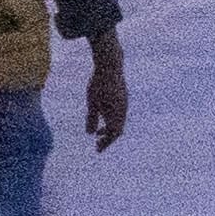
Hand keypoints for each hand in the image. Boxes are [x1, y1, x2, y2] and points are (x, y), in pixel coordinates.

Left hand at [83, 36, 132, 151]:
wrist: (110, 65)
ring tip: (98, 133)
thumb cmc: (99, 84)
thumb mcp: (92, 102)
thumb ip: (92, 118)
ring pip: (119, 121)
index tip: (97, 150)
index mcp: (117, 114)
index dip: (106, 143)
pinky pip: (119, 114)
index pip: (114, 134)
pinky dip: (111, 120)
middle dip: (108, 138)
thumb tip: (90, 133)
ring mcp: (124, 103)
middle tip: (98, 144)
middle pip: (118, 130)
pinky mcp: (123, 97)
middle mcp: (123, 110)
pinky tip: (102, 116)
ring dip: (110, 129)